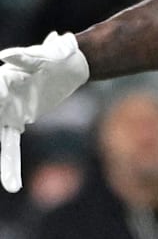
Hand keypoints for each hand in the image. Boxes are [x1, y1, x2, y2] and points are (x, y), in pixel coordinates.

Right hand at [0, 32, 89, 192]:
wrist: (69, 65)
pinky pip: (9, 144)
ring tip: (7, 183)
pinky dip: (9, 163)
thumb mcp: (44, 54)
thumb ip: (23, 57)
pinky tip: (11, 184)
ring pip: (0, 136)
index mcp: (2, 80)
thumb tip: (6, 56)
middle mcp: (0, 96)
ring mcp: (7, 111)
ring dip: (3, 159)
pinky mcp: (17, 120)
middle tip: (5, 129)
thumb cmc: (54, 55)